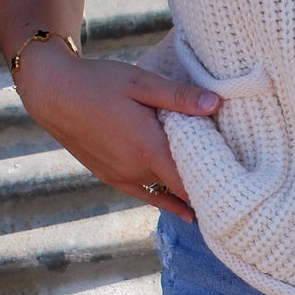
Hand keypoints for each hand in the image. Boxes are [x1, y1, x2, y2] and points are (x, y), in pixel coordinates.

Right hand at [14, 40, 220, 218]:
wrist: (52, 93)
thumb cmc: (98, 82)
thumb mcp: (141, 83)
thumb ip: (179, 97)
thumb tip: (216, 104)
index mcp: (149, 146)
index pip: (192, 179)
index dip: (218, 186)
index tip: (242, 187)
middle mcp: (137, 169)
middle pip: (182, 186)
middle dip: (208, 186)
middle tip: (239, 191)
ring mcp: (122, 176)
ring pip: (166, 191)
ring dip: (187, 190)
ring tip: (219, 197)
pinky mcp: (111, 177)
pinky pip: (146, 196)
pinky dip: (168, 202)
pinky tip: (186, 212)